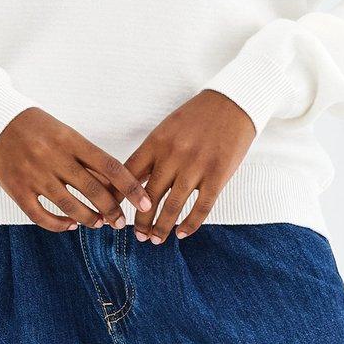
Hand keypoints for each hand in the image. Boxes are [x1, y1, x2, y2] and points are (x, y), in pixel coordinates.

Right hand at [0, 107, 152, 230]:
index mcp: (70, 140)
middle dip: (112, 210)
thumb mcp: (64, 133)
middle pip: (93, 190)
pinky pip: (41, 215)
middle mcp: (54, 157)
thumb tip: (111, 186)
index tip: (144, 203)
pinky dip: (58, 225)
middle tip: (121, 222)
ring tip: (98, 224)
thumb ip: (85, 157)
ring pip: (70, 206)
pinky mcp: (17, 189)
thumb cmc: (36, 126)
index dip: (130, 187)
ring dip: (89, 219)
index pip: (109, 166)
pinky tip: (69, 226)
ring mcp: (35, 174)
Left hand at [123, 90, 255, 243]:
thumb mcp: (167, 129)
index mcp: (156, 142)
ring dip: (161, 227)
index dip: (117, 197)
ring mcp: (196, 166)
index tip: (110, 213)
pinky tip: (182, 233)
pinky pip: (201, 207)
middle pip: (148, 196)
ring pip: (172, 206)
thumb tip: (132, 183)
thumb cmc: (196, 117)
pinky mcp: (218, 174)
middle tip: (137, 236)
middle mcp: (173, 155)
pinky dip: (190, 224)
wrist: (233, 103)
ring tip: (155, 240)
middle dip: (140, 221)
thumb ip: (151, 154)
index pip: (128, 174)